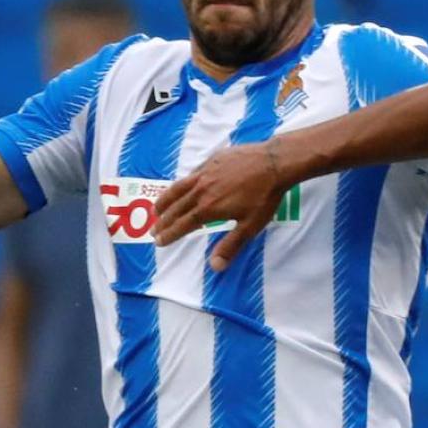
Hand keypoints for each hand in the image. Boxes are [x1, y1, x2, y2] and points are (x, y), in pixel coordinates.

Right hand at [153, 139, 287, 269]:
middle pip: (176, 207)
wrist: (274, 163)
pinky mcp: (212, 159)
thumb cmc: (264, 197)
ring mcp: (205, 172)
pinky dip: (181, 183)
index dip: (170, 234)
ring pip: (179, 188)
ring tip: (156, 208)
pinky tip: (182, 185)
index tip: (159, 241)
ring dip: (165, 200)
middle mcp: (201, 190)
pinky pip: (191, 173)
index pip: (183, 224)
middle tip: (154, 230)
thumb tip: (215, 268)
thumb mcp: (250, 226)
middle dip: (163, 220)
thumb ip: (230, 246)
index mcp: (209, 208)